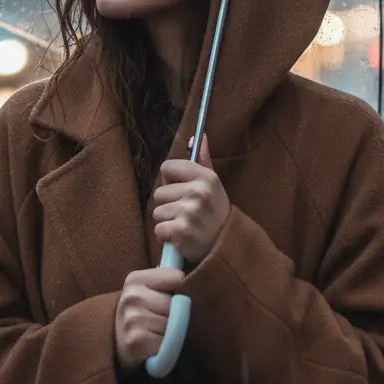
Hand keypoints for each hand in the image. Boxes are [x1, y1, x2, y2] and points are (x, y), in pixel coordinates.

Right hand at [114, 266, 184, 373]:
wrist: (119, 346)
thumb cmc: (143, 315)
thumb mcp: (150, 290)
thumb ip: (167, 277)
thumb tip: (186, 254)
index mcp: (135, 279)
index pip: (178, 278)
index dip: (180, 291)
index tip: (170, 298)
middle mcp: (131, 297)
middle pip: (177, 303)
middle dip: (176, 315)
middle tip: (162, 320)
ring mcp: (132, 319)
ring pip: (174, 324)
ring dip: (172, 333)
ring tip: (157, 333)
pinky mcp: (136, 342)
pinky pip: (168, 343)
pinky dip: (166, 348)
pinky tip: (154, 347)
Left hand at [153, 133, 229, 264]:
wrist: (227, 247)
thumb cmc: (215, 213)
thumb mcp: (214, 185)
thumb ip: (204, 160)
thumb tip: (200, 137)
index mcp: (205, 177)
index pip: (168, 167)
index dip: (171, 181)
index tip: (182, 191)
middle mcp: (198, 191)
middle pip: (159, 192)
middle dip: (169, 205)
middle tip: (186, 214)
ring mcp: (190, 212)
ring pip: (157, 212)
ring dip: (167, 222)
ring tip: (184, 226)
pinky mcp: (182, 231)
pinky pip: (158, 230)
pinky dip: (166, 237)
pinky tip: (180, 238)